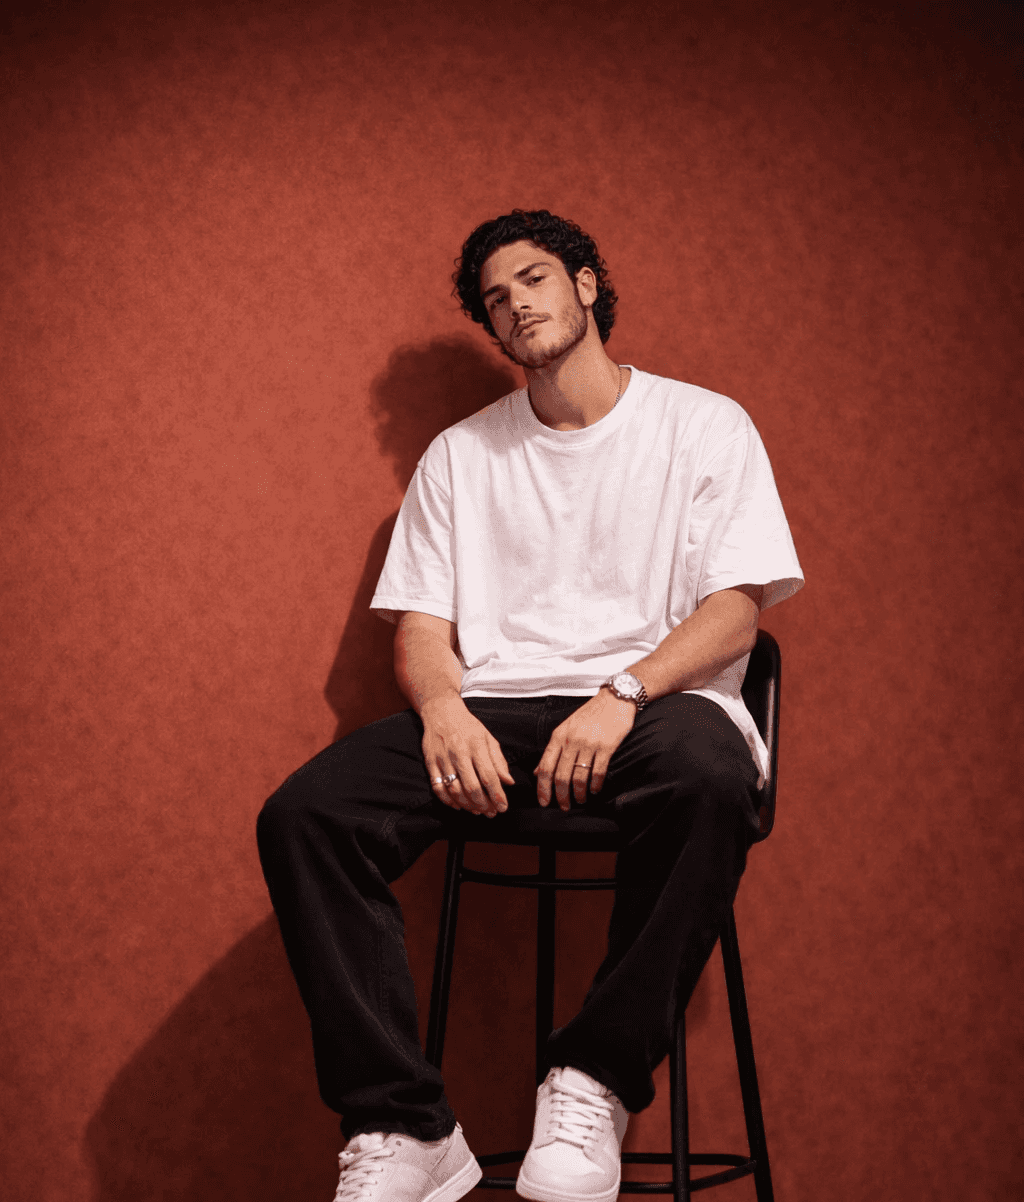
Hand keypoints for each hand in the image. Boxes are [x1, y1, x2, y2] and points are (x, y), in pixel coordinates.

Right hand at [422, 695, 514, 817]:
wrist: (441, 711)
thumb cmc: (468, 726)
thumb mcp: (488, 738)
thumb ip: (499, 761)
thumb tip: (509, 782)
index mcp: (476, 745)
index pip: (489, 776)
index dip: (497, 795)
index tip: (503, 807)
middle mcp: (459, 752)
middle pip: (472, 786)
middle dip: (483, 804)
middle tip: (491, 813)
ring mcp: (443, 758)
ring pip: (455, 790)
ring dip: (467, 805)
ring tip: (477, 811)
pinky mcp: (431, 763)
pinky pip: (438, 787)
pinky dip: (448, 801)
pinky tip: (458, 806)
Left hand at [534, 689, 635, 809]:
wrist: (614, 699)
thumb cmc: (589, 715)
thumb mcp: (566, 728)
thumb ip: (552, 750)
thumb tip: (537, 771)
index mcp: (558, 736)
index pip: (546, 767)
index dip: (543, 788)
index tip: (543, 802)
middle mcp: (571, 740)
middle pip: (561, 775)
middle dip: (561, 796)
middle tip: (563, 806)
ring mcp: (589, 744)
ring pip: (579, 777)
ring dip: (578, 793)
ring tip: (580, 799)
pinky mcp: (606, 746)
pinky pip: (598, 772)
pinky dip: (595, 785)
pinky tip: (594, 790)